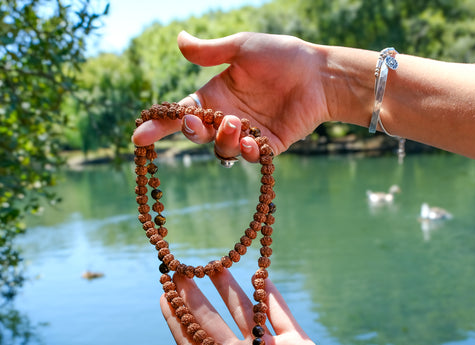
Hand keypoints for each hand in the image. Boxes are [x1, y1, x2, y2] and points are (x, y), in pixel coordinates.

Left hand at [130, 269, 390, 344]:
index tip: (162, 293)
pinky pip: (279, 313)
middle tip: (180, 269)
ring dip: (228, 288)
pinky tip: (256, 274)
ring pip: (244, 312)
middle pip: (212, 322)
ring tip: (212, 264)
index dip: (176, 319)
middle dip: (195, 296)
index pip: (191, 344)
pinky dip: (268, 294)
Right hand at [132, 31, 329, 160]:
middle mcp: (227, 118)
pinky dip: (247, 151)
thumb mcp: (241, 48)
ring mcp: (247, 134)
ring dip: (222, 139)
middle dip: (191, 131)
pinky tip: (253, 141)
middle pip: (197, 136)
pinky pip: (249, 157)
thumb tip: (178, 38)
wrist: (318, 74)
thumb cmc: (281, 56)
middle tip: (196, 120)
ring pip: (221, 150)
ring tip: (237, 121)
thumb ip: (209, 51)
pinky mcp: (268, 147)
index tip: (138, 136)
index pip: (181, 113)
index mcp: (216, 95)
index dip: (159, 125)